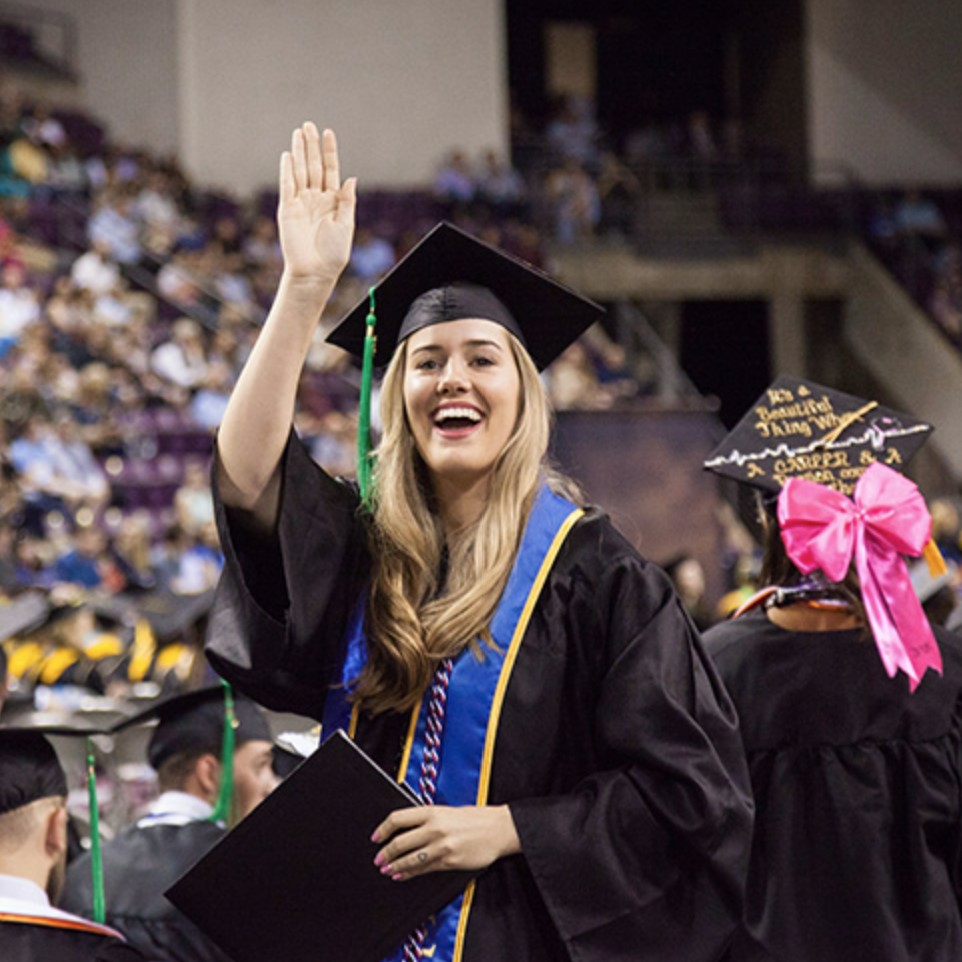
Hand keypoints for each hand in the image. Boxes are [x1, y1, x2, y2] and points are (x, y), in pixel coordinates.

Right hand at [278, 123, 355, 284]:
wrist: (315, 271)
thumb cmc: (333, 252)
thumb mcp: (346, 224)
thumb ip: (347, 200)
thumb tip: (352, 178)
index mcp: (332, 201)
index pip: (330, 170)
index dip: (329, 152)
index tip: (328, 133)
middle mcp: (315, 198)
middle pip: (313, 166)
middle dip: (311, 146)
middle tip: (309, 125)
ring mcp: (301, 202)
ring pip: (299, 171)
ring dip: (299, 152)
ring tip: (298, 132)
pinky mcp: (288, 209)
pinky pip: (287, 186)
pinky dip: (287, 171)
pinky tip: (288, 155)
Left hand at [371, 804, 520, 880]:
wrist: (498, 829)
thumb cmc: (475, 818)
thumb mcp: (448, 811)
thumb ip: (428, 819)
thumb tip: (406, 830)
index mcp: (432, 811)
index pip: (398, 819)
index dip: (383, 829)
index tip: (375, 837)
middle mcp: (434, 828)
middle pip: (400, 842)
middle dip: (385, 853)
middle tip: (378, 859)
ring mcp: (441, 846)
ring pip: (410, 859)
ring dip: (395, 866)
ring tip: (387, 869)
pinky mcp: (449, 861)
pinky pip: (423, 869)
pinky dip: (409, 873)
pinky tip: (402, 875)